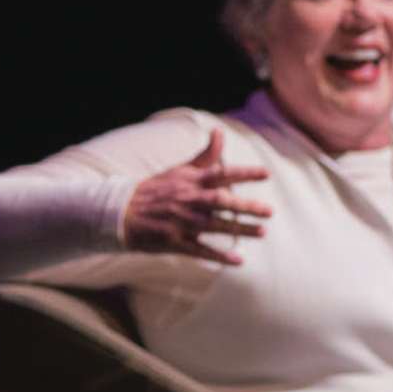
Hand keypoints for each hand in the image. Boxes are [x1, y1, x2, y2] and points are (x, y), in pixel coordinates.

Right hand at [122, 129, 271, 264]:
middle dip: (245, 206)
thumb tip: (219, 131)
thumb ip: (205, 155)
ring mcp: (181, 222)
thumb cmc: (156, 190)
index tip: (266, 174)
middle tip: (269, 211)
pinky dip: (219, 256)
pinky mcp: (175, 242)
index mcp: (190, 182)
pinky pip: (200, 250)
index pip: (220, 174)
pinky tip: (238, 260)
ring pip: (214, 226)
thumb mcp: (180, 170)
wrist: (122, 212)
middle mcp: (188, 200)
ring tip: (263, 232)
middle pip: (220, 202)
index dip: (243, 174)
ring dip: (239, 229)